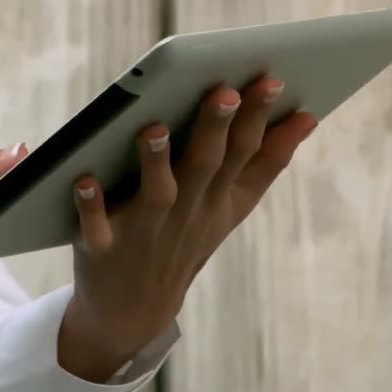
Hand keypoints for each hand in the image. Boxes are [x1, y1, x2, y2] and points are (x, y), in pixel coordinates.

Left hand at [59, 77, 316, 381]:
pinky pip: (95, 227)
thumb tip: (309, 117)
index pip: (243, 152)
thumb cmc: (184, 239)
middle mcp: (186, 211)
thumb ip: (269, 161)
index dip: (258, 118)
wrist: (133, 310)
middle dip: (216, 129)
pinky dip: (90, 206)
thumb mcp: (232, 206)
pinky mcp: (102, 248)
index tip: (270, 81)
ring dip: (155, 162)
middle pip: (204, 166)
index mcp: (218, 197)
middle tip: (224, 92)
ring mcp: (144, 231)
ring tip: (155, 127)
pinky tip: (83, 179)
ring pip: (154, 195)